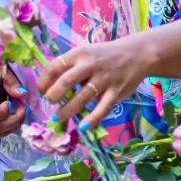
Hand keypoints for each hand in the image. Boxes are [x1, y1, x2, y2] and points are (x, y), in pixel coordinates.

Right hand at [0, 42, 25, 137]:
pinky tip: (13, 117)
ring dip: (11, 125)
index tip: (10, 103)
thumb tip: (23, 94)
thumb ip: (11, 82)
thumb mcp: (0, 69)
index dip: (0, 113)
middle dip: (11, 121)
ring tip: (21, 112)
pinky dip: (5, 127)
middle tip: (24, 109)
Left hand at [38, 33, 153, 130]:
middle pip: (65, 82)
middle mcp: (91, 65)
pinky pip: (103, 108)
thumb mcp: (87, 53)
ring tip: (59, 118)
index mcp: (81, 54)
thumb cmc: (107, 56)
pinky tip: (83, 127)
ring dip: (67, 111)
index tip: (42, 91)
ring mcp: (105, 79)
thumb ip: (70, 67)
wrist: (139, 53)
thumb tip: (49, 88)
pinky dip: (92, 119)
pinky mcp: (117, 91)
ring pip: (82, 98)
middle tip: (51, 102)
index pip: (54, 67)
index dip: (44, 81)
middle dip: (53, 96)